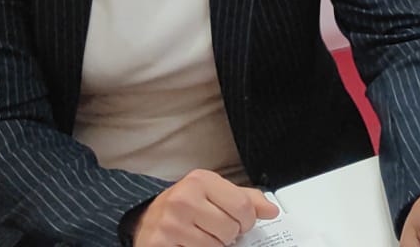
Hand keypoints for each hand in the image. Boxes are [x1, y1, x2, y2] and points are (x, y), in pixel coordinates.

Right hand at [133, 170, 278, 246]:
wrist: (147, 218)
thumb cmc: (184, 205)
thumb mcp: (214, 193)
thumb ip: (245, 199)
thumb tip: (272, 210)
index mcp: (200, 180)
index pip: (243, 207)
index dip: (248, 221)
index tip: (242, 223)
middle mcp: (183, 199)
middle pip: (230, 229)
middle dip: (229, 235)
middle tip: (217, 229)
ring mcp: (170, 223)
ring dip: (213, 246)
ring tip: (201, 235)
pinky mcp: (160, 243)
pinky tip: (189, 243)